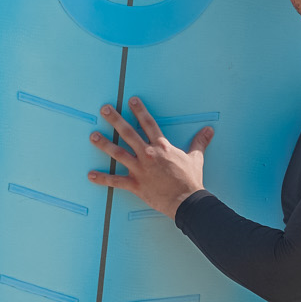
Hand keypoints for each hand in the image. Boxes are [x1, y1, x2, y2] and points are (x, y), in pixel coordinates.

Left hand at [87, 97, 211, 218]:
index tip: (131, 100)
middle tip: (104, 109)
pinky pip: (116, 181)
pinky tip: (91, 175)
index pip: (149, 124)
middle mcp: (148, 155)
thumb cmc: (191, 180)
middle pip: (128, 133)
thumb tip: (209, 130)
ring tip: (92, 136)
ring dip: (104, 144)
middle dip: (115, 120)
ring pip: (118, 153)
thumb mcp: (196, 158)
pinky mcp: (136, 184)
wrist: (187, 201)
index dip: (140, 111)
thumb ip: (200, 142)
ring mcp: (140, 169)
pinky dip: (103, 179)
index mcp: (162, 147)